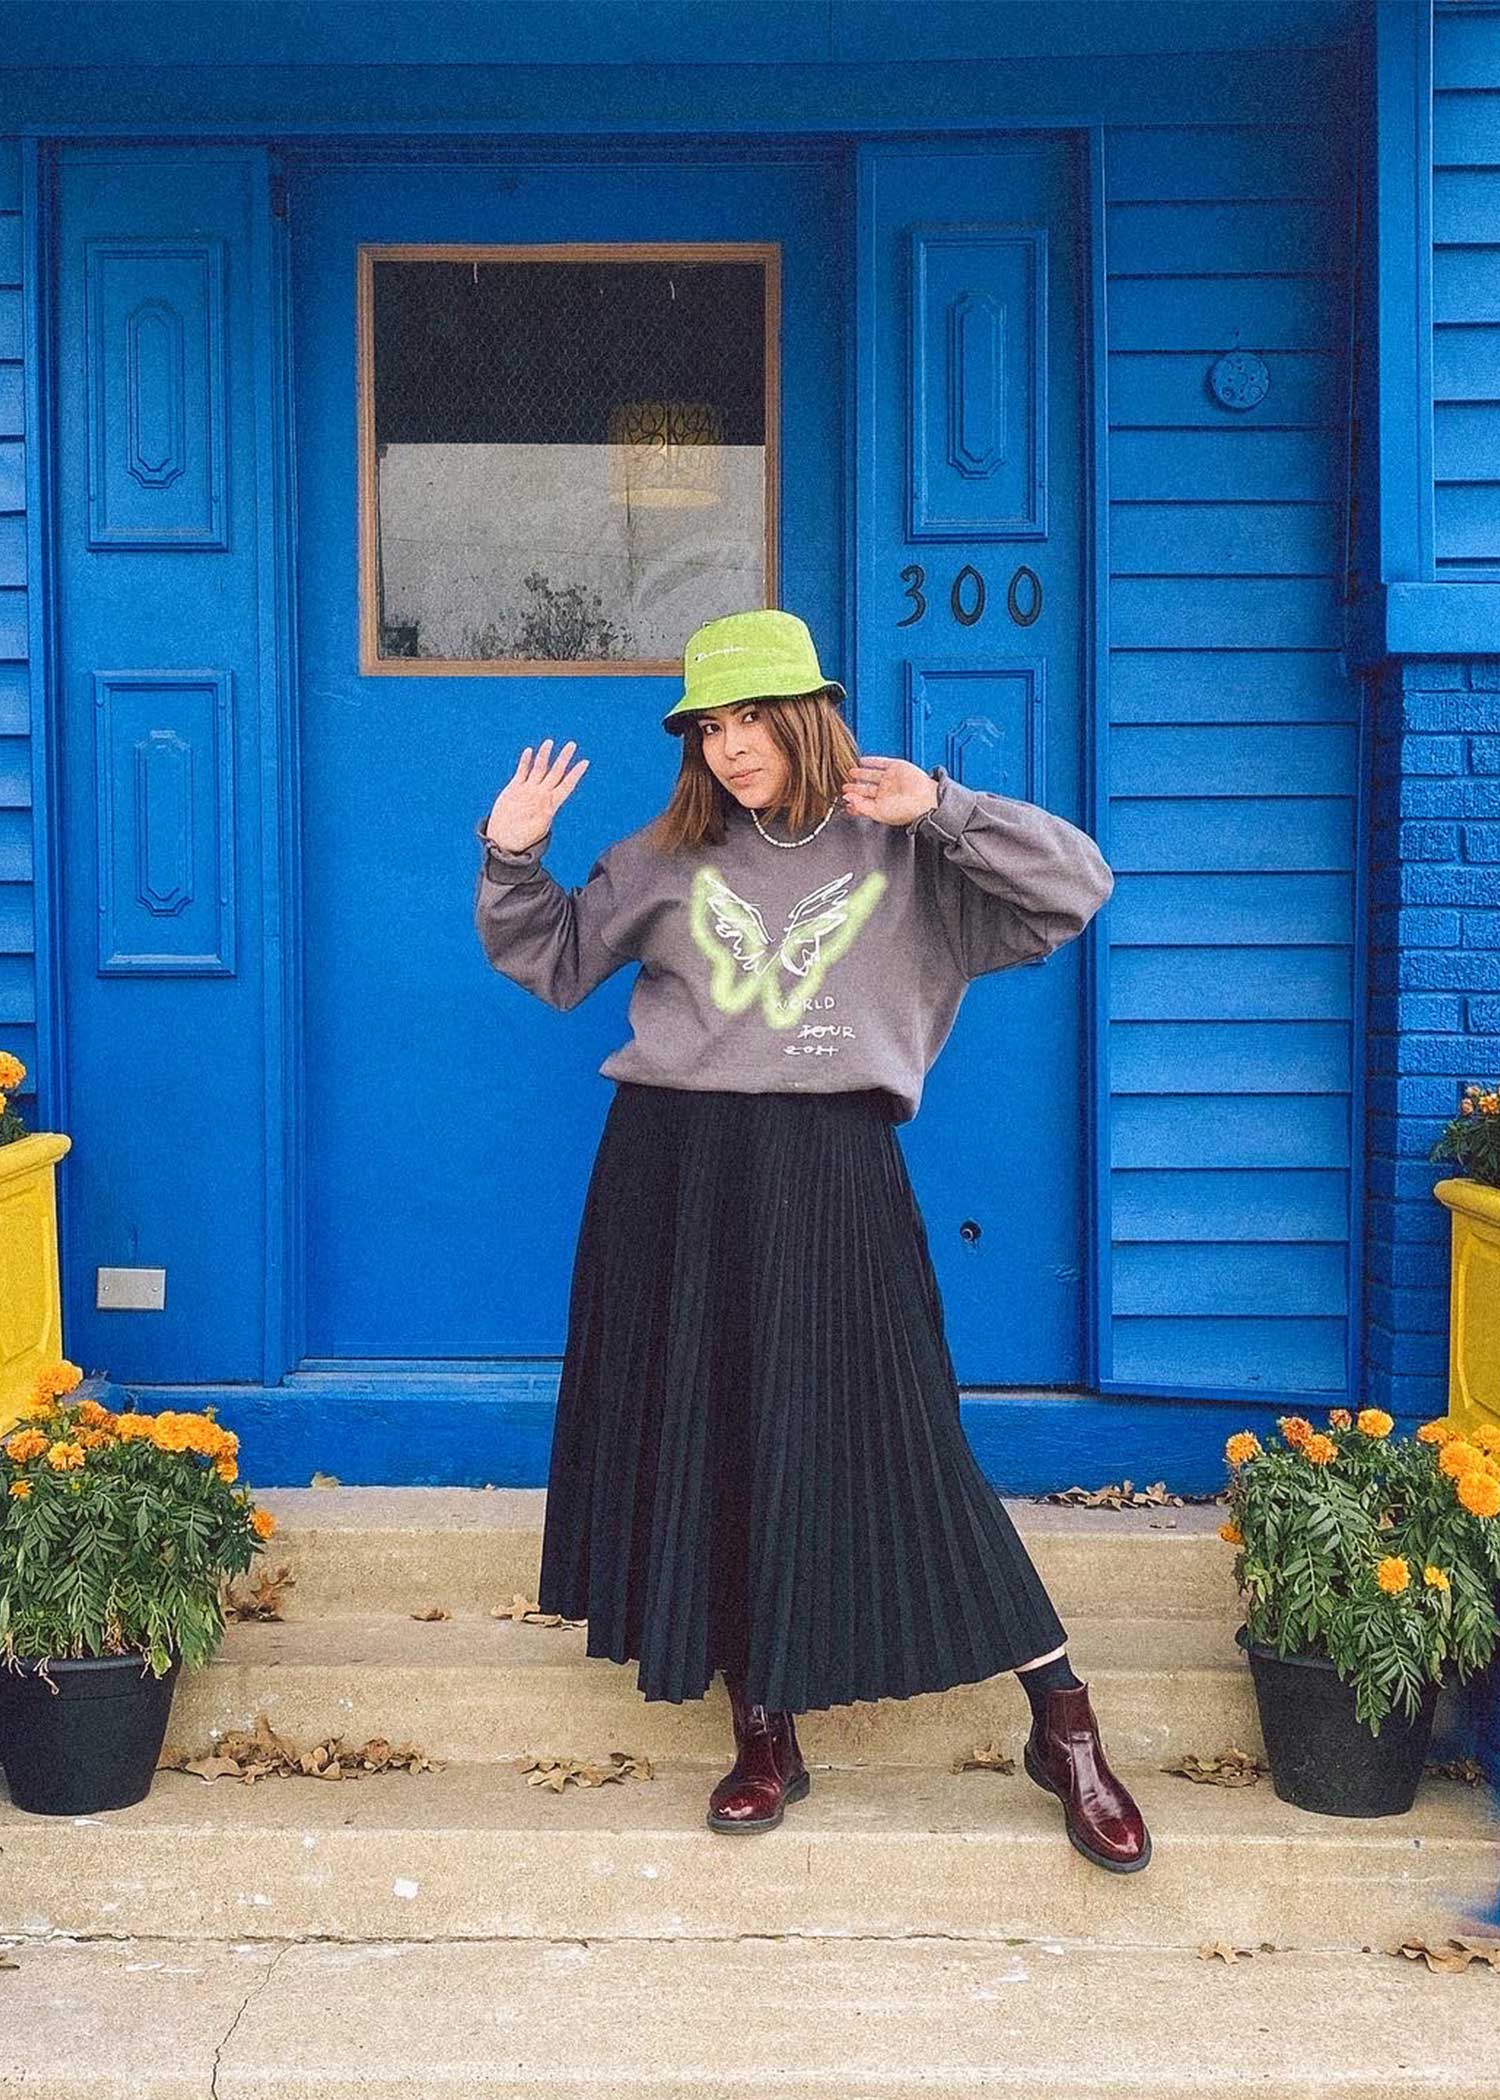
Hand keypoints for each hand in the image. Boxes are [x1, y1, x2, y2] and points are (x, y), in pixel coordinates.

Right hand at [484, 738, 588, 852]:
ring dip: (544, 756)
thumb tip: (549, 806)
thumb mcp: (537, 828)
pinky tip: (529, 751)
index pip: (567, 785)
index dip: (576, 774)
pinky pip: (522, 772)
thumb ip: (544, 815)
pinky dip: (526, 762)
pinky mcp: (514, 789)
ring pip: (538, 769)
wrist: (504, 841)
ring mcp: (528, 790)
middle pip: (555, 772)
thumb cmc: (521, 839)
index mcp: (550, 804)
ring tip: (549, 742)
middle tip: (572, 744)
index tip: (585, 762)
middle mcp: (541, 794)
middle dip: (564, 758)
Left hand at [840, 755, 938, 827]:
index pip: (864, 802)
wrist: (923, 799)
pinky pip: (881, 763)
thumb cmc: (905, 810)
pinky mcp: (896, 767)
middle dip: (855, 788)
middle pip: (866, 789)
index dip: (853, 801)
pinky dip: (871, 761)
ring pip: (871, 775)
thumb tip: (846, 799)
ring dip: (861, 774)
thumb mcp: (877, 812)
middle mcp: (886, 792)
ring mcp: (891, 779)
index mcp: (882, 805)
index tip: (844, 800)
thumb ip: (860, 805)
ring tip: (850, 772)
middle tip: (845, 786)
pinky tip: (862, 761)